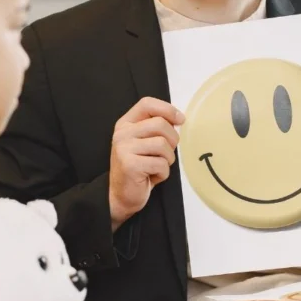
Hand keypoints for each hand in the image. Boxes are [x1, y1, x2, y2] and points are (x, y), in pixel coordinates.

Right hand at [108, 97, 185, 230]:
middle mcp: (122, 133)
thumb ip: (155, 128)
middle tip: (166, 154)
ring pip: (163, 145)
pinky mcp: (130, 165)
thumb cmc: (137, 168)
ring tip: (157, 166)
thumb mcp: (143, 143)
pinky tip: (152, 176)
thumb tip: (178, 119)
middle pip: (160, 124)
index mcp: (125, 124)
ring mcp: (124, 148)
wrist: (120, 196)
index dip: (167, 109)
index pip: (147, 104)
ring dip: (168, 159)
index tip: (180, 120)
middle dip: (172, 140)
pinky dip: (163, 173)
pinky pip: (161, 164)